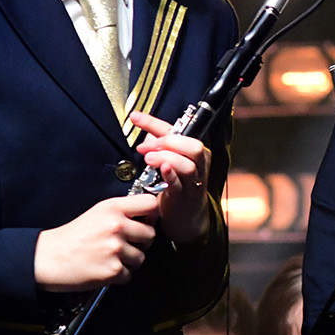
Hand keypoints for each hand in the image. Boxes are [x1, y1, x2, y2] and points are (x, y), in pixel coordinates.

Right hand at [34, 194, 158, 290]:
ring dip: (130, 260)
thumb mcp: (97, 212)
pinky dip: (119, 275)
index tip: (146, 220)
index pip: (151, 204)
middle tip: (125, 244)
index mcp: (113, 208)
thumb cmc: (72, 237)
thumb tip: (150, 214)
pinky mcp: (113, 270)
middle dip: (141, 242)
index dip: (152, 214)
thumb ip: (123, 211)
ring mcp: (115, 248)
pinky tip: (104, 267)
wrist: (48, 258)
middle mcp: (116, 226)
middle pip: (151, 234)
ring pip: (141, 257)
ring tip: (110, 257)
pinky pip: (129, 274)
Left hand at [129, 109, 212, 245]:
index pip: (178, 130)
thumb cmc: (178, 186)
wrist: (187, 216)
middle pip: (194, 146)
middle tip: (148, 147)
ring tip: (149, 158)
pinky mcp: (186, 197)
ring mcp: (193, 181)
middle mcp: (199, 165)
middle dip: (169, 142)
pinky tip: (161, 170)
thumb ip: (160, 146)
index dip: (154, 122)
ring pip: (188, 164)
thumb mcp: (170, 161)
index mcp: (195, 152)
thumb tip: (146, 133)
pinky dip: (171, 175)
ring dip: (167, 157)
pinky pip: (181, 183)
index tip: (135, 117)